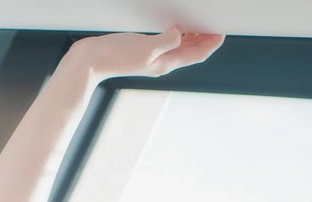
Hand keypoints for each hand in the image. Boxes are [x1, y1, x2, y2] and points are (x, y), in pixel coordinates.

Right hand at [68, 25, 224, 80]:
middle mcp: (161, 62)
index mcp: (166, 63)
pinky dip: (176, 35)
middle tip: (214, 27)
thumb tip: (180, 33)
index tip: (221, 32)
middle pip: (191, 52)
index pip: (197, 54)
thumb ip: (168, 39)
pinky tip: (175, 28)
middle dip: (205, 40)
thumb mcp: (147, 46)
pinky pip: (167, 43)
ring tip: (200, 26)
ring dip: (192, 38)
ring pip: (180, 48)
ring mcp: (151, 58)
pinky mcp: (142, 51)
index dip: (211, 44)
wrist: (90, 61)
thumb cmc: (116, 56)